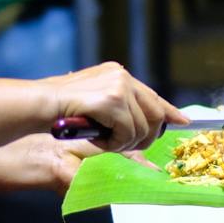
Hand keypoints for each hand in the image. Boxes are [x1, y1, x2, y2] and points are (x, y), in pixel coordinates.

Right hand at [46, 62, 185, 152]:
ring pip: (142, 128)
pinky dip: (114, 144)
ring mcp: (119, 86)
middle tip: (127, 149)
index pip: (153, 95)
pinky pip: (128, 132)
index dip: (170, 111)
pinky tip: (98, 140)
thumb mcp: (96, 109)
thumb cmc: (61, 111)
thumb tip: (144, 135)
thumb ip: (120, 114)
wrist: (40, 105)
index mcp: (118, 74)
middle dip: (146, 138)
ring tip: (103, 143)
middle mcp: (122, 76)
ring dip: (124, 144)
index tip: (183, 121)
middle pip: (156, 114)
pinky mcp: (113, 99)